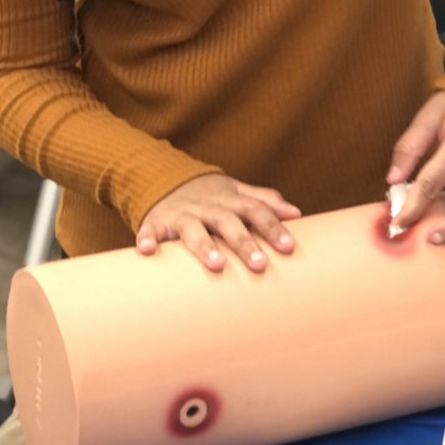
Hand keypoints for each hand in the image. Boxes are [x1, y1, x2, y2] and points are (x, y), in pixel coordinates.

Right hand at [136, 174, 301, 273]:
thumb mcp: (237, 192)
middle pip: (228, 222)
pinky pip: (150, 230)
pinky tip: (148, 251)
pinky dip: (148, 239)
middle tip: (260, 265)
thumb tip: (296, 213)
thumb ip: (264, 200)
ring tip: (216, 264)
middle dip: (244, 242)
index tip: (288, 247)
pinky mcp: (156, 223)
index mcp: (230, 200)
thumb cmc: (210, 197)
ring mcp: (181, 214)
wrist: (163, 179)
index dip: (272, 227)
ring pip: (193, 228)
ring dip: (204, 245)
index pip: (255, 211)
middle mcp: (207, 206)